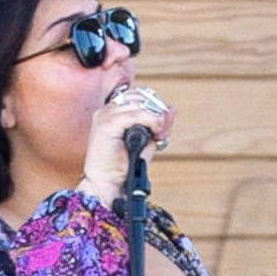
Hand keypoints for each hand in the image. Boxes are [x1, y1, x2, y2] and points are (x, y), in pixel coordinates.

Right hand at [80, 80, 172, 202]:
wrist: (110, 181)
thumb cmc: (127, 164)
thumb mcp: (148, 140)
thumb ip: (159, 123)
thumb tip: (171, 107)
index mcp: (113, 111)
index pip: (138, 94)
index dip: (154, 105)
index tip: (160, 126)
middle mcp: (107, 110)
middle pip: (140, 96)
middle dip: (156, 111)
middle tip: (160, 132)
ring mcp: (105, 115)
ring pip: (140, 104)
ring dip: (156, 119)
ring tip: (157, 136)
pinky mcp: (106, 124)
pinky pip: (137, 114)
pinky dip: (151, 123)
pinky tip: (154, 135)